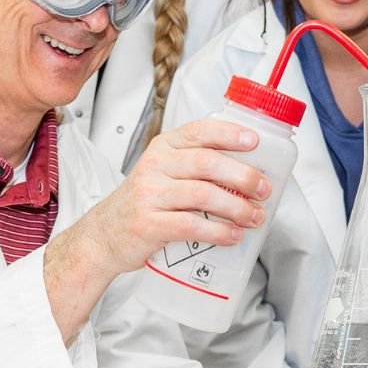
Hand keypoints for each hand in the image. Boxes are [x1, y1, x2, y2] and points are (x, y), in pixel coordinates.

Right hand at [85, 118, 271, 274]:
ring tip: (254, 216)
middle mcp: (155, 166)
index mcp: (163, 148)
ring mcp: (150, 195)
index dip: (229, 134)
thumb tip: (250, 171)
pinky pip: (190, 226)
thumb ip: (197, 166)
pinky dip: (218, 232)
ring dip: (236, 207)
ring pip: (203, 195)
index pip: (199, 132)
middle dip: (243, 176)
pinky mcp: (148, 224)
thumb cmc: (144, 203)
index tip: (254, 141)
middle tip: (263, 189)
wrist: (104, 236)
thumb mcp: (164, 172)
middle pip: (207, 163)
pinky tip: (233, 235)